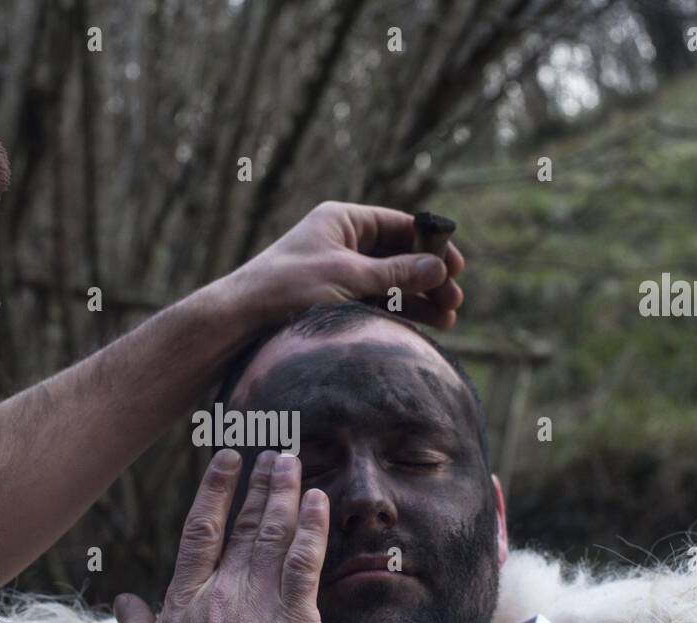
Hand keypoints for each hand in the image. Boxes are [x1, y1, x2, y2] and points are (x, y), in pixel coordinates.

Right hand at [113, 449, 328, 622]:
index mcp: (186, 597)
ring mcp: (260, 600)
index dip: (215, 491)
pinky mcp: (295, 620)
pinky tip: (319, 502)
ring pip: (275, 534)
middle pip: (245, 525)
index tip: (227, 459)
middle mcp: (224, 589)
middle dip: (259, 485)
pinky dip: (313, 530)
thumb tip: (123, 602)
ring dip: (285, 495)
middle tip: (274, 453)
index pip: (201, 529)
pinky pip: (305, 565)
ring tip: (292, 462)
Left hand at [217, 200, 465, 330]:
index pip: (399, 226)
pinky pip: (375, 303)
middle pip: (399, 256)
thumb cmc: (288, 288)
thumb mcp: (348, 278)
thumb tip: (438, 267)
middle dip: (429, 278)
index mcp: (343, 221)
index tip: (456, 267)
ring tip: (447, 321)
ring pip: (390, 283)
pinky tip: (421, 327)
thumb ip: (395, 273)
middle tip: (455, 301)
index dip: (431, 245)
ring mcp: (339, 273)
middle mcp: (343, 243)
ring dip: (419, 299)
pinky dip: (398, 313)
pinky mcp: (334, 301)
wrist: (241, 320)